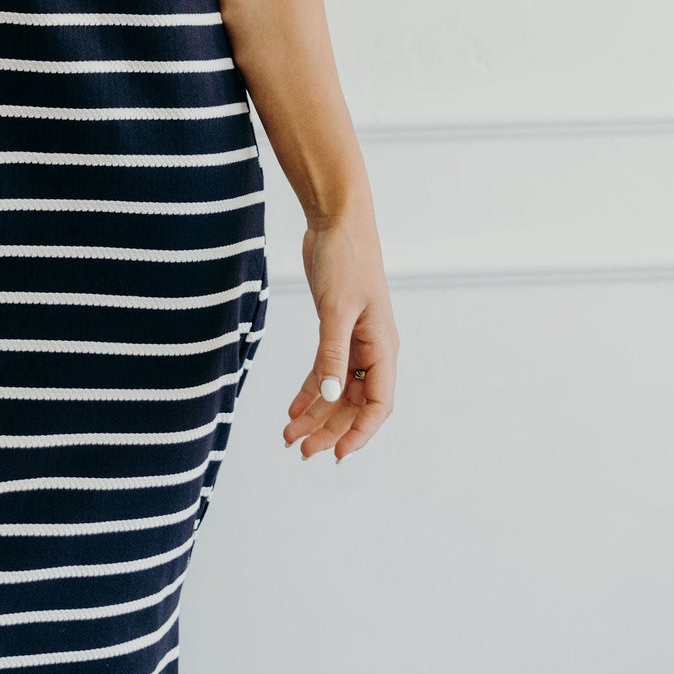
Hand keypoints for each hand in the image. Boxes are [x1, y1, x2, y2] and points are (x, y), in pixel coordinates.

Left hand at [284, 209, 397, 461]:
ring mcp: (354, 340)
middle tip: (302, 452)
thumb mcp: (336, 309)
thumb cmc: (346, 258)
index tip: (338, 453)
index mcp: (383, 347)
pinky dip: (309, 391)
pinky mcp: (335, 329)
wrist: (336, 220)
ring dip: (316, 414)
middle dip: (330, 428)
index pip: (378, 403)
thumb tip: (330, 397)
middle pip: (354, 403)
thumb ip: (332, 353)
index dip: (360, 432)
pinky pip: (324, 370)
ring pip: (337, 390)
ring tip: (290, 437)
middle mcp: (372, 349)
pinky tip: (292, 410)